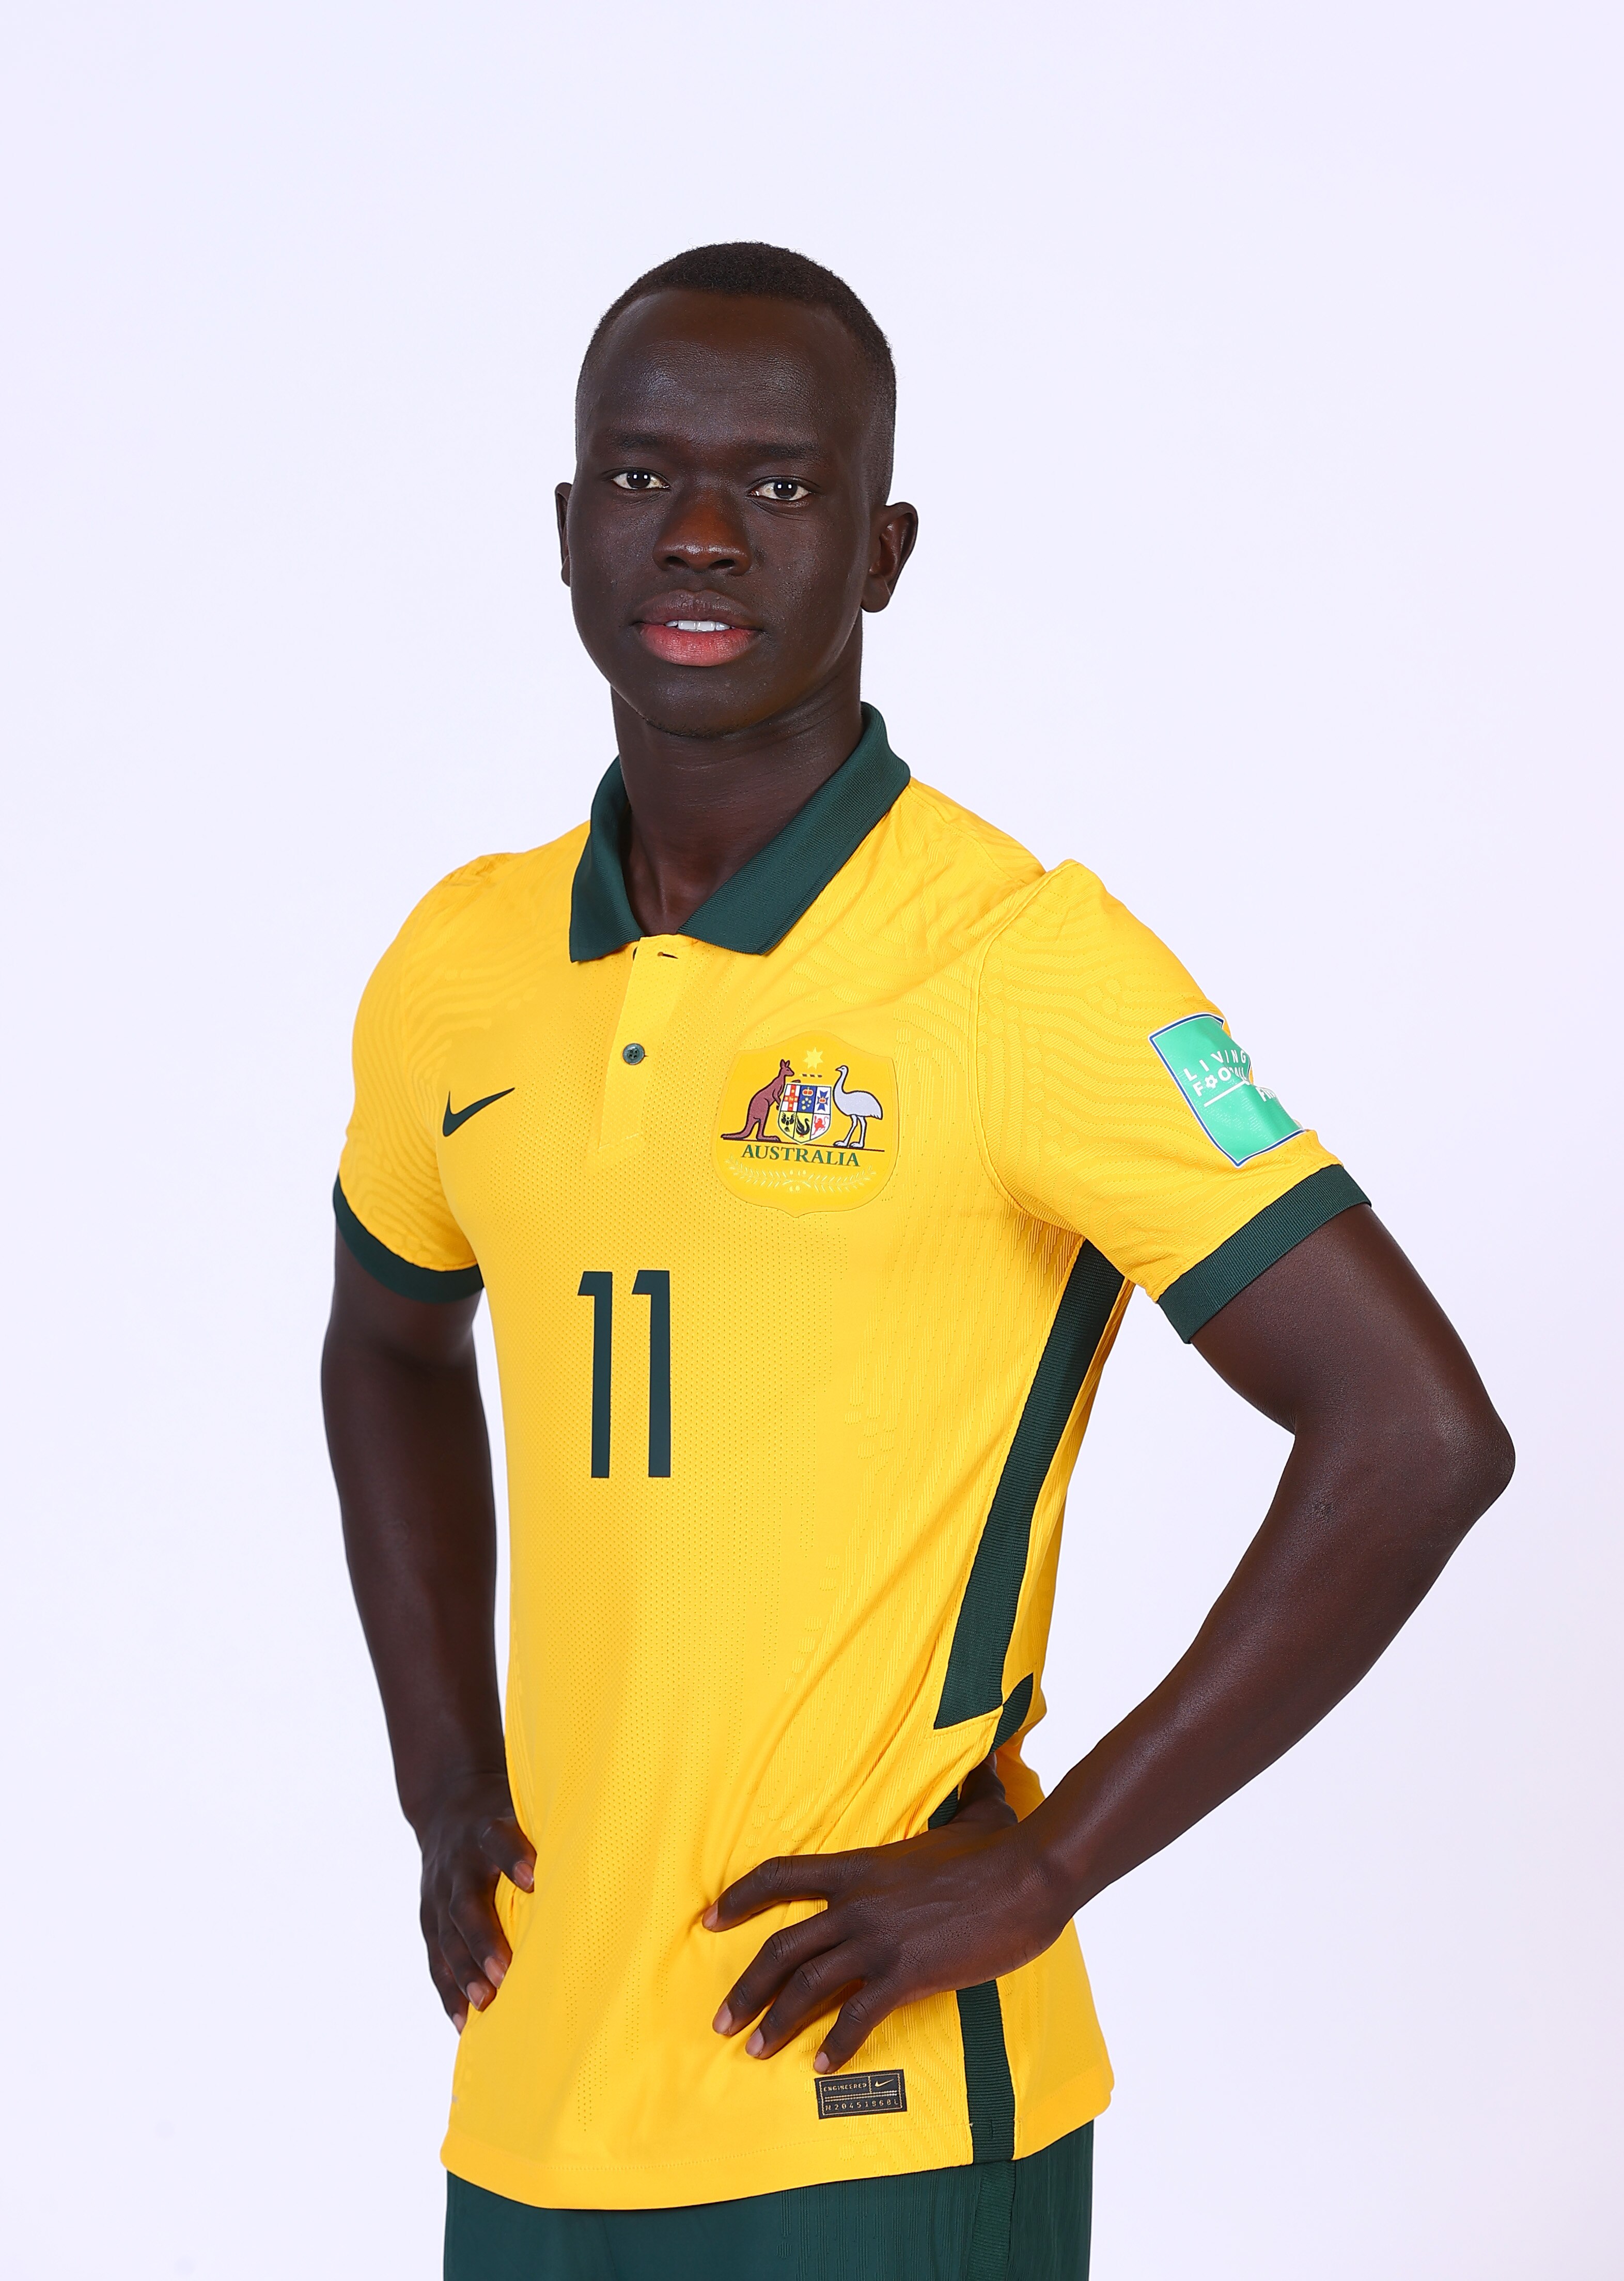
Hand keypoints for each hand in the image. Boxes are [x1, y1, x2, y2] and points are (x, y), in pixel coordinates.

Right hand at [414, 1773, 534, 2031]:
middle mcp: (459, 1864)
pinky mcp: (429, 1918)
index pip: (497, 1839)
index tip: (532, 1879)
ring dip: (464, 1972)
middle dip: (484, 1939)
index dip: (512, 1856)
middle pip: (466, 1902)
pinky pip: (435, 1959)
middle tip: (504, 1972)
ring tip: (484, 2004)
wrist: (447, 1805)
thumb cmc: (504, 1814)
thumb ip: (552, 1829)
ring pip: (448, 1937)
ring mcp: (438, 1894)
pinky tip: (464, 2023)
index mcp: (485, 1830)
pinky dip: (448, 1991)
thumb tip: (614, 1841)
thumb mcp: (523, 1807)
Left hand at [704, 1752, 1067, 2073]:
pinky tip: (822, 2065)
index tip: (710, 1918)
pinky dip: (836, 2045)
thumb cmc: (1002, 1847)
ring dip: (775, 2023)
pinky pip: (857, 2017)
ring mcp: (879, 1941)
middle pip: (780, 1947)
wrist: (1029, 1878)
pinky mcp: (906, 1975)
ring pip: (806, 1986)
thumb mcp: (975, 1812)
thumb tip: (988, 1758)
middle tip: (723, 2022)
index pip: (780, 1875)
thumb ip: (967, 1790)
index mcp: (861, 1867)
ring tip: (757, 2051)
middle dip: (745, 1989)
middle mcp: (857, 1905)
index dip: (739, 1896)